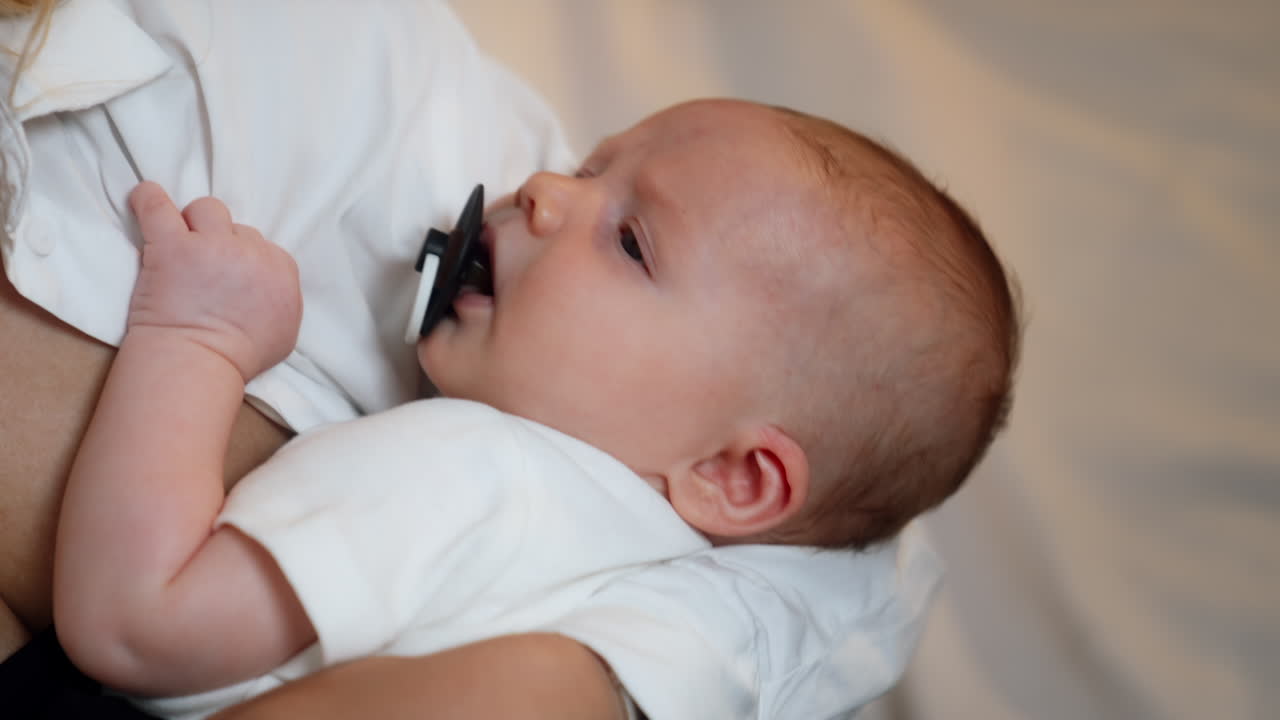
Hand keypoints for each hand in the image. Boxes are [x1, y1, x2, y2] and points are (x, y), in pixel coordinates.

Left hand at [127, 182, 301, 381]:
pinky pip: (157, 206)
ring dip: (194, 222)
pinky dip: (148, 199)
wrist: (199, 364)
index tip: (227, 275)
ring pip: (206, 209)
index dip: (242, 257)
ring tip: (179, 242)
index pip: (261, 245)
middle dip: (222, 242)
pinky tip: (144, 197)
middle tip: (203, 268)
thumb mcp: (286, 332)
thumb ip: (284, 298)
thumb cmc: (241, 358)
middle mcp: (251, 251)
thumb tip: (272, 287)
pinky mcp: (173, 246)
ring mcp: (211, 245)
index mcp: (280, 269)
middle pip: (237, 228)